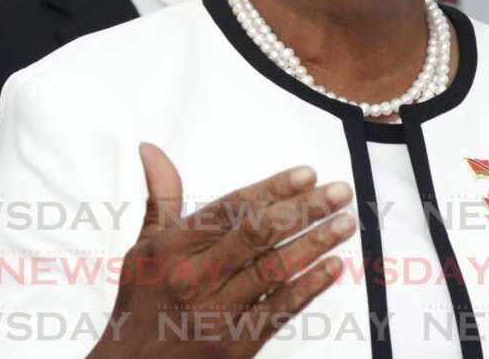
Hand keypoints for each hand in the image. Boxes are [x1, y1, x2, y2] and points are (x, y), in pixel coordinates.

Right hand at [87, 143, 355, 357]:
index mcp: (174, 247)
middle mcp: (195, 276)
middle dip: (305, 210)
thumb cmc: (143, 302)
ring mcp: (216, 312)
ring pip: (274, 270)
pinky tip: (333, 267)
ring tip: (345, 223)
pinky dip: (309, 288)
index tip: (308, 174)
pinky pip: (279, 311)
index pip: (232, 208)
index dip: (273, 188)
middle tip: (339, 192)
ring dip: (315, 244)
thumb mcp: (145, 246)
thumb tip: (152, 148)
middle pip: (259, 234)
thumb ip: (162, 195)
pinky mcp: (235, 344)